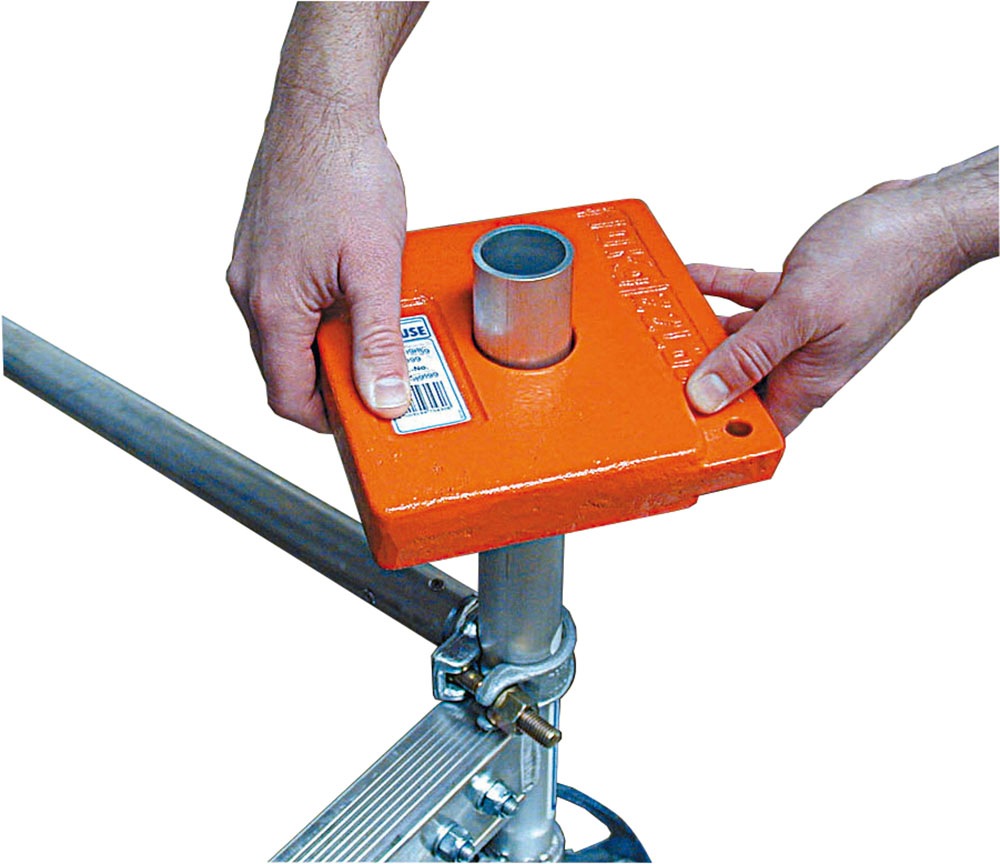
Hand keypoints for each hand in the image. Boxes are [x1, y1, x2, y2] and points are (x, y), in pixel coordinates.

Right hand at [226, 3, 425, 431]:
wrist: (323, 108)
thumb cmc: (345, 174)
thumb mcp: (375, 269)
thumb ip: (378, 342)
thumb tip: (383, 399)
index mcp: (271, 306)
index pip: (286, 395)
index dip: (326, 419)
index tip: (362, 418)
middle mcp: (250, 291)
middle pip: (287, 368)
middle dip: (334, 379)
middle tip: (380, 371)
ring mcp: (254, 270)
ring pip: (290, 335)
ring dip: (331, 344)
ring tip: (374, 328)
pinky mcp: (265, 250)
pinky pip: (290, 303)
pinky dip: (323, 313)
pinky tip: (356, 294)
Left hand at [685, 148, 997, 434]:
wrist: (919, 217)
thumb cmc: (878, 265)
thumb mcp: (800, 314)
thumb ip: (749, 355)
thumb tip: (706, 396)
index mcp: (808, 381)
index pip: (757, 426)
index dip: (721, 434)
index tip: (680, 428)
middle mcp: (804, 363)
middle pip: (740, 385)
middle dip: (700, 379)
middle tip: (656, 370)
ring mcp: (802, 332)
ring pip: (741, 341)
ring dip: (705, 331)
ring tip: (664, 325)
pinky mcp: (800, 299)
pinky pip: (750, 301)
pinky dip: (721, 289)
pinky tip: (693, 276)